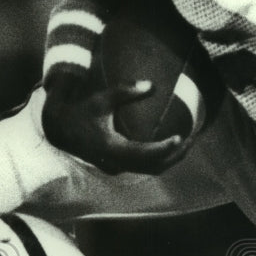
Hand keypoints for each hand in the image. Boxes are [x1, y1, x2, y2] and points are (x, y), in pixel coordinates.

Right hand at [42, 75, 188, 174]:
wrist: (62, 130)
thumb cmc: (83, 110)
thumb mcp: (102, 99)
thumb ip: (126, 92)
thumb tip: (152, 85)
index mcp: (110, 148)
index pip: (142, 154)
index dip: (162, 149)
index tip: (179, 137)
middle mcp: (116, 163)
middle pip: (153, 167)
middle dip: (175, 155)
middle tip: (193, 138)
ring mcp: (119, 167)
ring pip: (152, 170)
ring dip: (172, 159)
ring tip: (189, 141)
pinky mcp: (121, 166)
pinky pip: (147, 167)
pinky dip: (162, 158)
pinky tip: (175, 145)